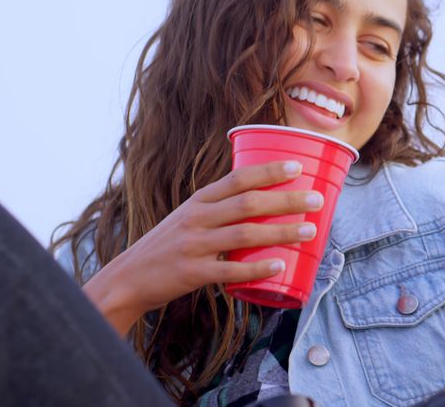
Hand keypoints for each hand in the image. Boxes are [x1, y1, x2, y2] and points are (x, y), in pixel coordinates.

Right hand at [83, 160, 323, 335]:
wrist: (127, 278)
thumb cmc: (168, 246)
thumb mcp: (189, 218)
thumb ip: (220, 209)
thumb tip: (264, 201)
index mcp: (199, 200)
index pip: (238, 178)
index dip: (268, 171)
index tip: (298, 167)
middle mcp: (196, 218)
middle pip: (248, 204)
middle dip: (286, 200)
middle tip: (317, 200)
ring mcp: (193, 245)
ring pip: (245, 234)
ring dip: (281, 232)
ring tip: (309, 231)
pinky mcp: (191, 273)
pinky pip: (229, 270)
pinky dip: (257, 267)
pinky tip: (279, 266)